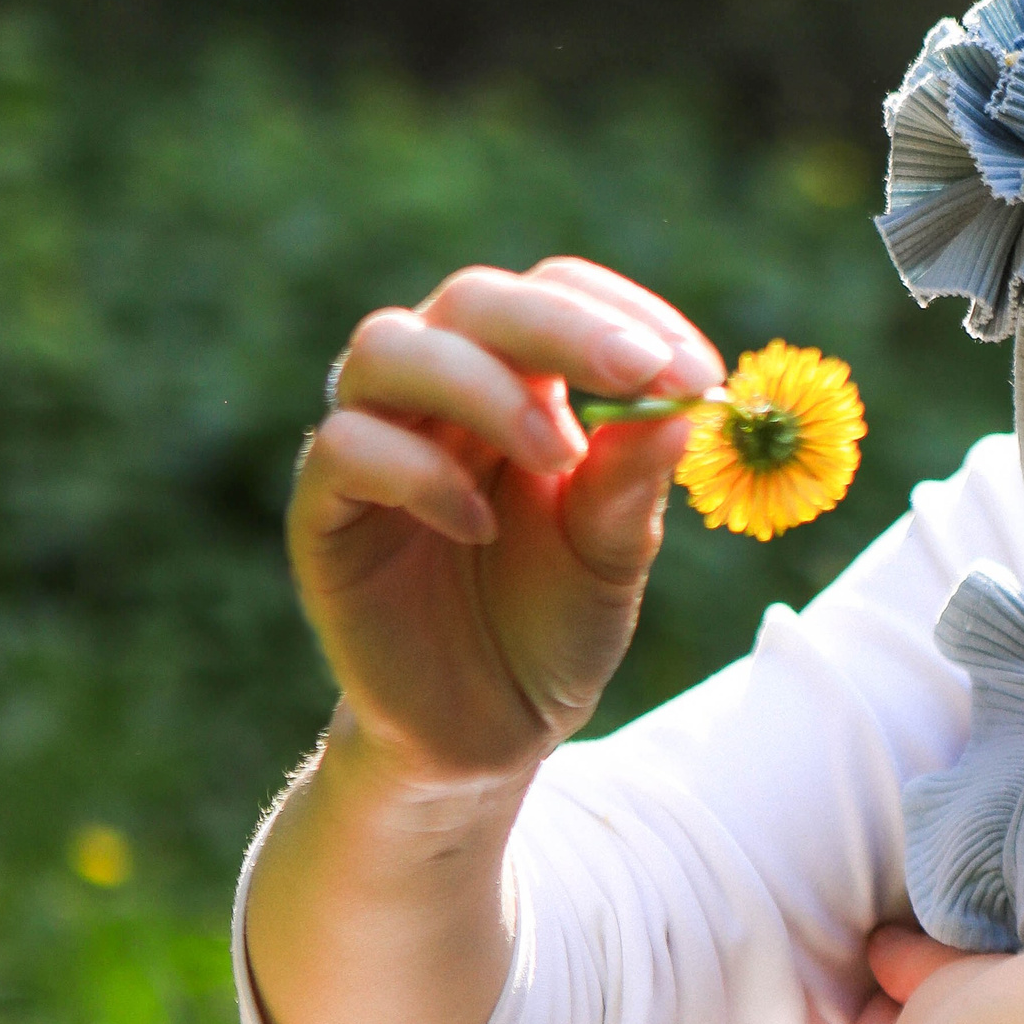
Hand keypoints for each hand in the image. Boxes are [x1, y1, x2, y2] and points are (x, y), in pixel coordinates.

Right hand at [291, 258, 725, 788]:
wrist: (491, 730)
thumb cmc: (554, 624)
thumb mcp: (614, 554)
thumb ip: (632, 481)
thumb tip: (679, 407)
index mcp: (519, 382)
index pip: (555, 293)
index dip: (624, 314)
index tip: (700, 372)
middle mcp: (438, 392)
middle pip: (472, 300)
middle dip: (561, 326)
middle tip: (637, 371)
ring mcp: (374, 442)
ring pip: (388, 347)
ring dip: (486, 388)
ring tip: (558, 457)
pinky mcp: (324, 511)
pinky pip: (345, 446)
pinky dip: (419, 471)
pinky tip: (480, 527)